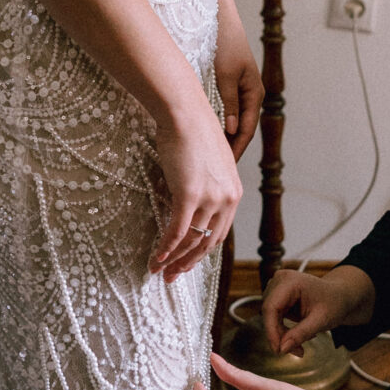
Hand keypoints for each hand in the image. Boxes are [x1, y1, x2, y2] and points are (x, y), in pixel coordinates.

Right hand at [150, 97, 242, 279]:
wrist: (185, 113)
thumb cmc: (192, 131)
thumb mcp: (208, 163)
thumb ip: (205, 185)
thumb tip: (187, 201)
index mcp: (233, 193)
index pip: (219, 233)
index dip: (201, 252)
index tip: (186, 262)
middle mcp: (226, 199)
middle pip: (208, 243)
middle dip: (188, 263)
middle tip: (172, 276)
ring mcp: (210, 198)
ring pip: (191, 240)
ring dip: (173, 259)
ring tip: (158, 270)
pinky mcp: (190, 195)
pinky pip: (177, 230)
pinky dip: (166, 248)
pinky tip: (156, 258)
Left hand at [214, 0, 262, 163]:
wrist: (219, 18)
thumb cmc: (224, 42)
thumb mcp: (226, 74)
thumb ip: (229, 101)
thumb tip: (233, 130)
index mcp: (255, 92)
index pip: (247, 130)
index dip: (236, 149)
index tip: (224, 166)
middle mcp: (250, 94)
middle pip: (241, 129)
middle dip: (230, 149)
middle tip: (215, 168)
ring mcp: (240, 90)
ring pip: (233, 122)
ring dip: (223, 138)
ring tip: (209, 156)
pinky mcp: (228, 86)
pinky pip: (225, 112)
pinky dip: (217, 124)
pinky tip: (204, 133)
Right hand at [262, 262, 372, 357]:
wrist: (340, 296)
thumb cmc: (335, 303)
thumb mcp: (322, 320)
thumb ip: (301, 333)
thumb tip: (282, 348)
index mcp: (291, 281)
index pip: (271, 307)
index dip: (271, 330)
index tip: (278, 350)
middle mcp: (280, 280)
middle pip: (269, 313)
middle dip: (280, 335)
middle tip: (297, 351)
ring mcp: (277, 286)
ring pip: (270, 317)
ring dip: (282, 334)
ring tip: (301, 344)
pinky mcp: (278, 296)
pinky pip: (274, 317)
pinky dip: (284, 330)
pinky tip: (299, 333)